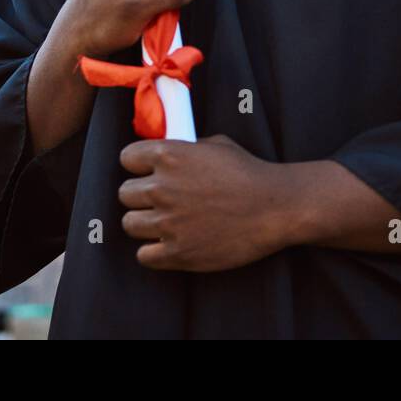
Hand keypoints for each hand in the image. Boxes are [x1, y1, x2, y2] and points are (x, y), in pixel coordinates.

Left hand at [118, 135, 293, 271]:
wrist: (275, 207)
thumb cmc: (249, 173)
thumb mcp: (216, 145)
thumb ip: (185, 149)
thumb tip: (166, 154)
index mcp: (169, 156)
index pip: (127, 158)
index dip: (138, 165)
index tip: (147, 171)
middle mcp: (162, 188)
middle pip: (125, 194)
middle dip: (141, 195)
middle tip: (160, 199)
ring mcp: (167, 223)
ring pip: (129, 224)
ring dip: (144, 223)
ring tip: (164, 223)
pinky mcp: (177, 252)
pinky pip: (143, 255)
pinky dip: (154, 251)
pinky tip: (170, 243)